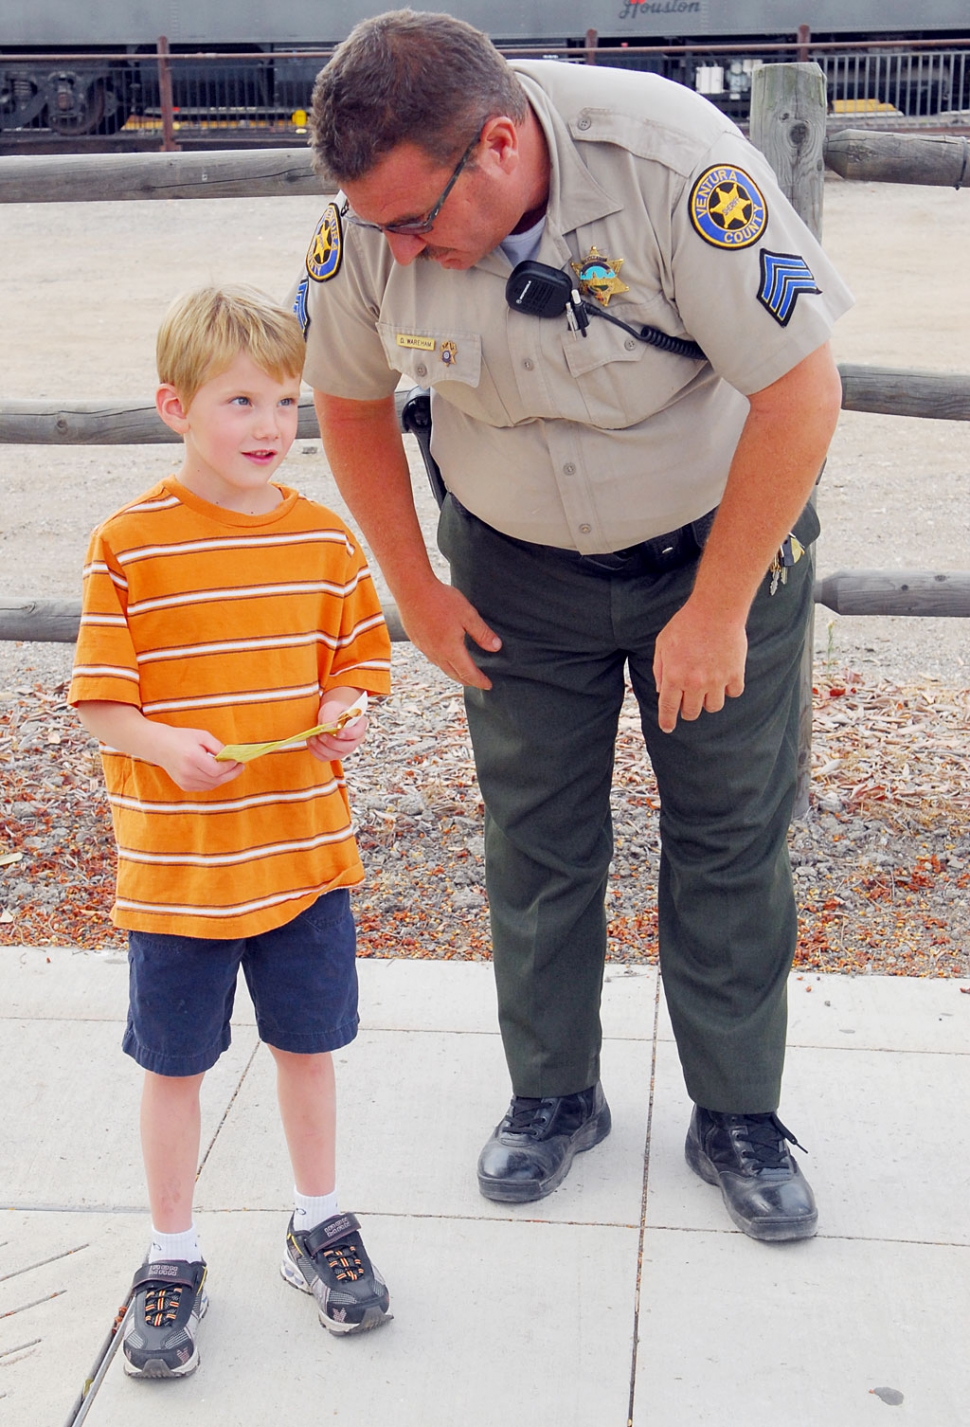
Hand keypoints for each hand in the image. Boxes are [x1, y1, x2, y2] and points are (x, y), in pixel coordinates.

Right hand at [154, 725, 244, 790]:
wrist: (159, 746)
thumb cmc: (182, 737)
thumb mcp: (202, 736)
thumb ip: (217, 746)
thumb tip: (231, 757)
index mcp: (192, 757)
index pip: (217, 769)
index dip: (230, 767)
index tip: (237, 761)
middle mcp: (187, 772)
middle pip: (216, 780)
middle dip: (231, 774)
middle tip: (239, 767)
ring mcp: (184, 781)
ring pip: (212, 785)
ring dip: (223, 778)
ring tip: (229, 769)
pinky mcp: (184, 786)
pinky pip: (205, 787)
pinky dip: (213, 781)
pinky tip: (216, 773)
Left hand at [308, 695, 369, 762]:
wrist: (328, 718)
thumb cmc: (334, 711)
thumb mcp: (332, 707)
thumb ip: (331, 716)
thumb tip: (329, 728)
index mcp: (359, 726)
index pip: (358, 733)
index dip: (349, 734)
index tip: (338, 732)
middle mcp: (355, 740)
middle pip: (348, 747)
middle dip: (332, 742)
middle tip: (321, 734)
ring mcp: (345, 750)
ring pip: (336, 755)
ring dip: (322, 747)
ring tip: (313, 737)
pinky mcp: (334, 755)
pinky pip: (325, 758)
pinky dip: (316, 751)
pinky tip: (312, 742)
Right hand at [399, 579, 500, 688]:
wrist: (411, 588)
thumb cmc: (441, 600)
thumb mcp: (468, 615)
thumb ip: (482, 633)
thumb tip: (496, 648)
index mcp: (451, 649)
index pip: (468, 672)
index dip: (479, 680)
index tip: (488, 685)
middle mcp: (436, 653)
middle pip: (454, 674)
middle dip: (467, 680)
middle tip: (477, 682)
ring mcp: (424, 647)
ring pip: (441, 667)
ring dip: (453, 673)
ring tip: (462, 672)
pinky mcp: (415, 640)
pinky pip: (431, 657)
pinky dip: (442, 662)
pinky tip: (443, 656)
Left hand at [653, 600, 746, 732]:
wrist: (715, 610)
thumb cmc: (686, 623)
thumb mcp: (662, 643)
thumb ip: (659, 668)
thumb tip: (660, 689)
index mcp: (674, 676)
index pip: (668, 708)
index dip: (667, 721)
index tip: (668, 727)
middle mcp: (694, 683)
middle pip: (691, 712)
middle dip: (687, 711)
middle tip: (688, 702)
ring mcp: (716, 680)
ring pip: (713, 707)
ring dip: (708, 702)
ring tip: (707, 689)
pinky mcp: (735, 674)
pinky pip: (733, 693)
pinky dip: (729, 690)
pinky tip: (725, 680)